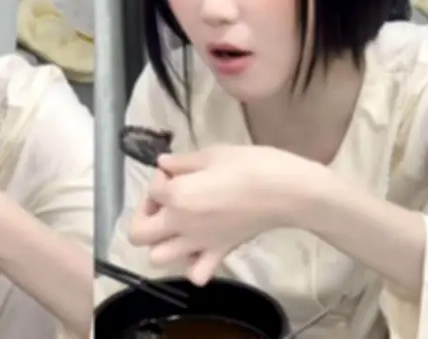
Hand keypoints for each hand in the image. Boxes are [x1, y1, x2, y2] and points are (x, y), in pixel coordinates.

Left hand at [128, 145, 324, 284]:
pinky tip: (199, 247)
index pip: (152, 188)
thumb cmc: (252, 165)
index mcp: (177, 196)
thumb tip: (162, 164)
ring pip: (158, 258)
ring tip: (178, 223)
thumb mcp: (213, 153)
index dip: (161, 175)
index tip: (178, 169)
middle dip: (144, 214)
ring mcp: (199, 244)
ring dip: (161, 242)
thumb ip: (182, 161)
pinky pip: (197, 273)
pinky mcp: (220, 254)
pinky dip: (192, 265)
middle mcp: (180, 225)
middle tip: (166, 199)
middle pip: (138, 234)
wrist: (288, 192)